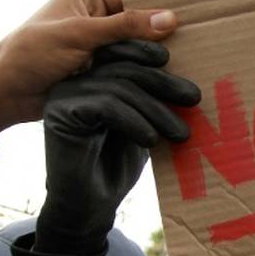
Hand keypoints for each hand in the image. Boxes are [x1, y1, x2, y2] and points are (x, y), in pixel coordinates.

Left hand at [0, 0, 177, 135]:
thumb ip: (125, 26)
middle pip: (137, 25)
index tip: (189, 18)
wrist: (2, 95)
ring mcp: (96, 48)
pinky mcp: (96, 73)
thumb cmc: (30, 53)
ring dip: (152, 62)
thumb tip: (170, 18)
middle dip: (159, 37)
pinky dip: (140, 78)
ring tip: (187, 66)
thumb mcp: (79, 34)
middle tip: (196, 44)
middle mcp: (94, 20)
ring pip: (134, 51)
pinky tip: (165, 84)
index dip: (157, 8)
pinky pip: (126, 72)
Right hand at [34, 40, 199, 255]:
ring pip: (119, 87)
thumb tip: (188, 69)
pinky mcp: (60, 114)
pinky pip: (106, 105)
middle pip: (124, 67)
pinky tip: (151, 140)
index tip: (172, 61)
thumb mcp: (143, 121)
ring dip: (156, 109)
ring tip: (181, 133)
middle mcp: (74, 81)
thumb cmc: (119, 163)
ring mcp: (64, 95)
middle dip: (163, 82)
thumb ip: (153, 95)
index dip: (146, 50)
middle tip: (194, 99)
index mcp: (92, 77)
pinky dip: (135, 121)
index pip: (121, 51)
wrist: (91, 206)